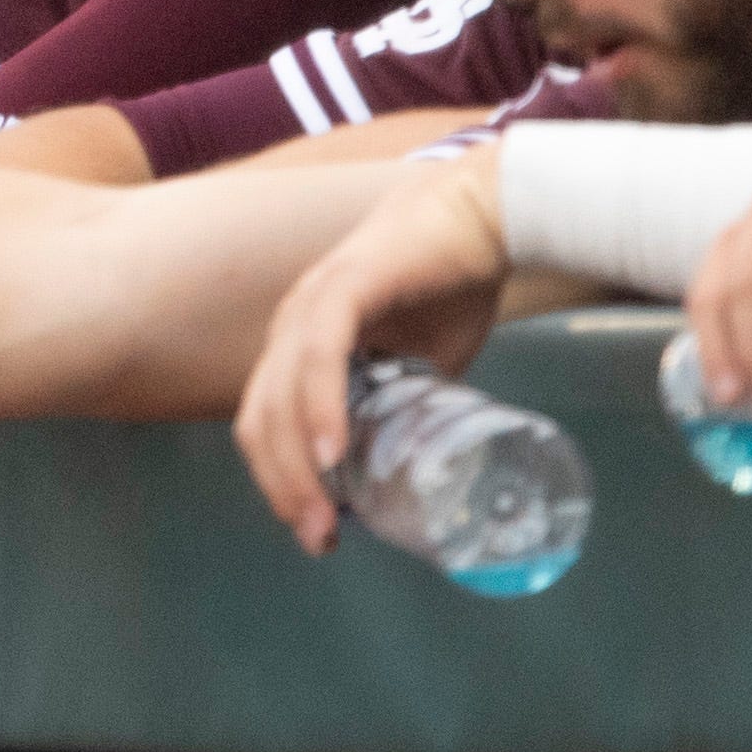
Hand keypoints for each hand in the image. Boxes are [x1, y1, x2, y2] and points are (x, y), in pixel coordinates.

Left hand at [231, 150, 511, 555]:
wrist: (490, 213)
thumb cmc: (456, 281)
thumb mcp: (426, 363)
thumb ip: (405, 401)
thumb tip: (410, 460)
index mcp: (304, 340)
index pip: (267, 421)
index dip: (281, 480)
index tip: (316, 529)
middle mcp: (295, 322)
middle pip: (261, 419)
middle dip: (283, 487)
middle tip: (318, 538)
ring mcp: (314, 301)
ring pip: (280, 395)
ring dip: (296, 465)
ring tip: (323, 517)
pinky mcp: (346, 284)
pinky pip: (319, 354)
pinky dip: (321, 406)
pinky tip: (333, 451)